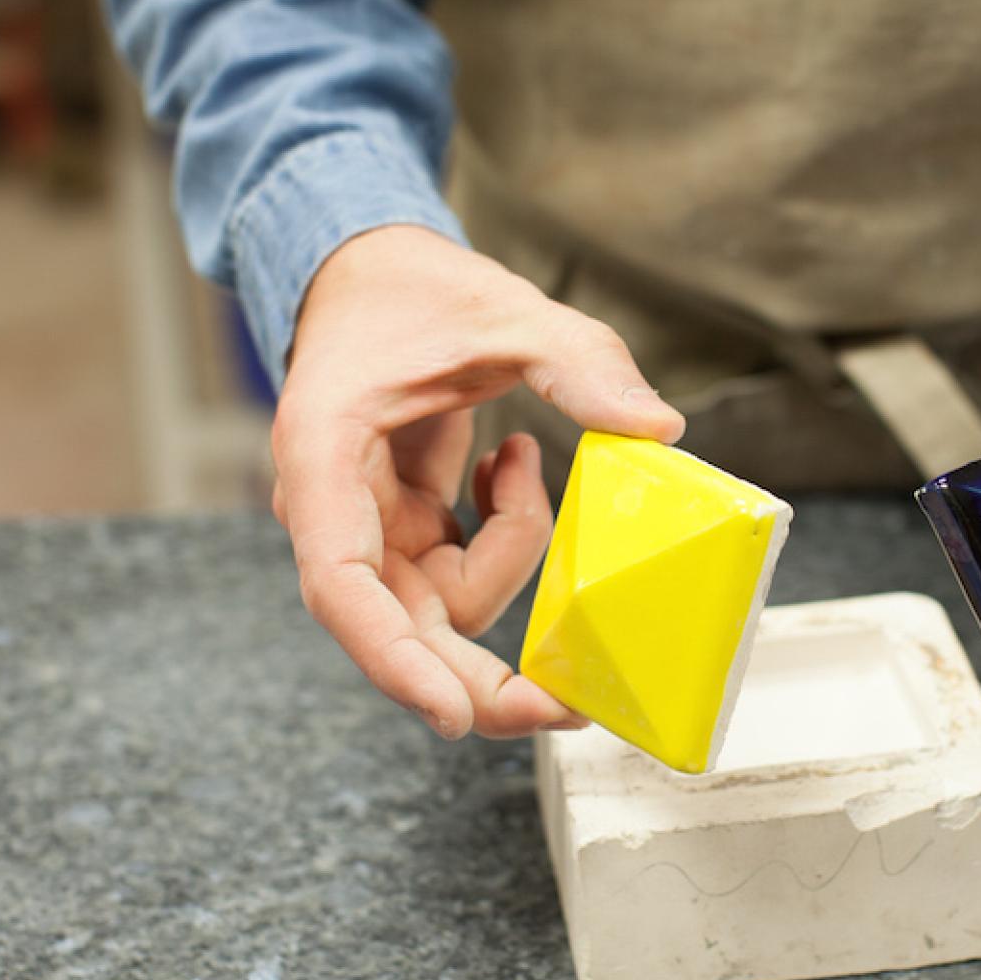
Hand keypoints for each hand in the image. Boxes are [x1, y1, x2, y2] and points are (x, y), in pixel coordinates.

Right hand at [272, 225, 684, 737]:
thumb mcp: (505, 307)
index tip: (453, 713)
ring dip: (510, 551)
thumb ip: (580, 362)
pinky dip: (505, 533)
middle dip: (476, 673)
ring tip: (518, 460)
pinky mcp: (402, 526)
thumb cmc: (412, 288)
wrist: (369, 266)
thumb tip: (659, 427)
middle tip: (568, 703)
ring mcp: (366, 526)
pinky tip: (507, 465)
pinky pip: (460, 567)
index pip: (342, 587)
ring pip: (442, 600)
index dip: (394, 660)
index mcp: (322, 459)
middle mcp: (331, 509)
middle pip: (395, 629)